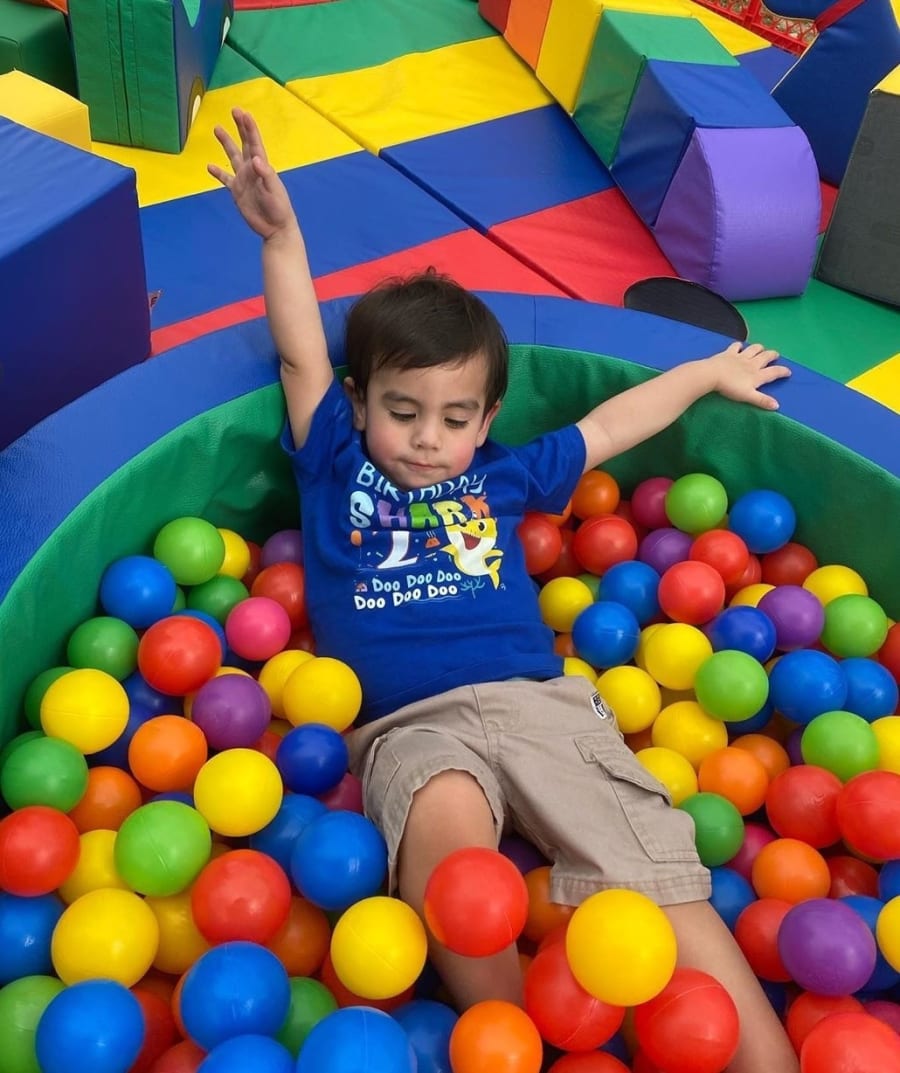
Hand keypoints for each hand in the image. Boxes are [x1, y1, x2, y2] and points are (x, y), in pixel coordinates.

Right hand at [208, 108, 296, 239]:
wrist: (275, 228)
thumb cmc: (279, 209)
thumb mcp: (273, 191)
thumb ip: (265, 174)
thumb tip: (256, 159)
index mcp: (262, 167)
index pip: (254, 142)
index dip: (249, 127)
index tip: (242, 113)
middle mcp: (252, 169)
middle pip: (244, 143)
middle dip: (239, 127)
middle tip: (234, 110)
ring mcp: (244, 179)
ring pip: (233, 156)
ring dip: (226, 143)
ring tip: (217, 129)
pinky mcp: (238, 191)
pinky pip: (226, 179)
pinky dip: (217, 173)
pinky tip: (209, 166)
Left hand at [709, 341, 789, 410]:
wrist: (712, 374)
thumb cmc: (730, 387)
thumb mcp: (748, 396)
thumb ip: (762, 400)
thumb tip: (777, 405)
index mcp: (757, 375)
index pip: (773, 372)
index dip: (782, 371)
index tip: (788, 372)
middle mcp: (751, 363)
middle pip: (765, 357)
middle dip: (772, 355)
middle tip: (776, 355)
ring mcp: (740, 357)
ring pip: (753, 349)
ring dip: (759, 348)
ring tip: (762, 348)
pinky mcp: (728, 353)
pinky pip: (736, 346)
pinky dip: (739, 345)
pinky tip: (739, 345)